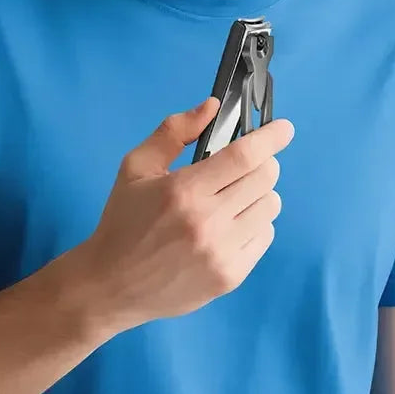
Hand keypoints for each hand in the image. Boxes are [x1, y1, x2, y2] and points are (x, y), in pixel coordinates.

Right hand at [77, 97, 294, 333]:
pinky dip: (256, 223)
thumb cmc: (123, 220)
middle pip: (264, 178)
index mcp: (183, 191)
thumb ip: (174, 132)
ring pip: (270, 206)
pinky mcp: (230, 278)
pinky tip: (230, 224)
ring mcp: (222, 253)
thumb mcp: (136, 167)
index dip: (270, 138)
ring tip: (234, 196)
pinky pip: (266, 236)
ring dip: (259, 193)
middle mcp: (208, 222)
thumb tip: (212, 107)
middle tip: (244, 165)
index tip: (284, 128)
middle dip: (262, 163)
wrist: (110, 286)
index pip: (244, 156)